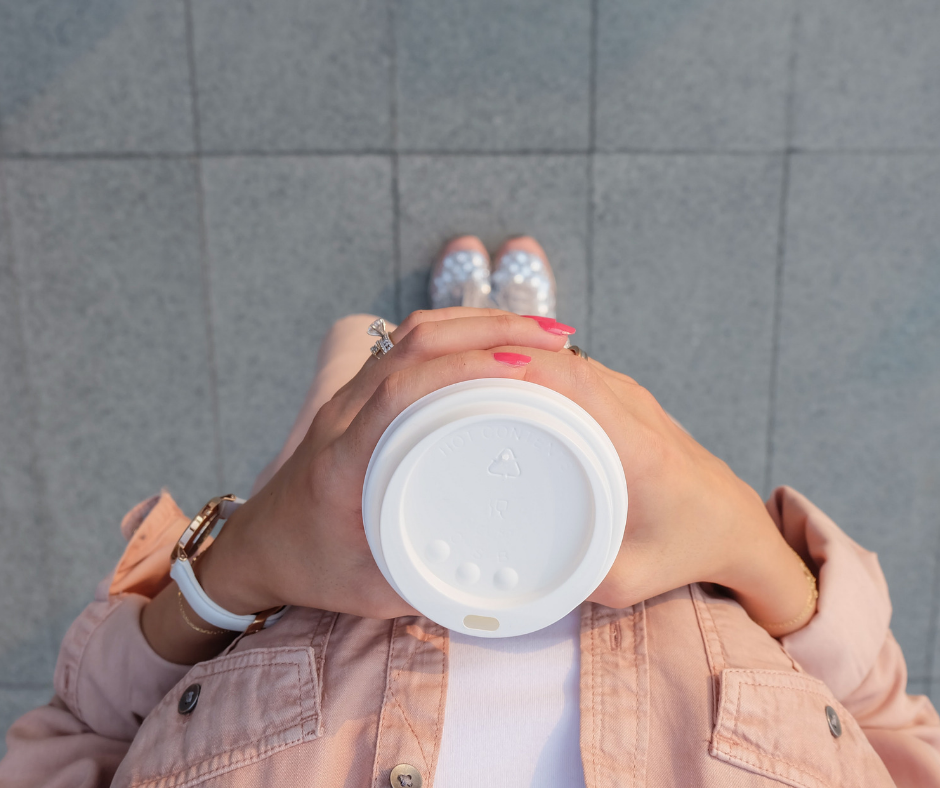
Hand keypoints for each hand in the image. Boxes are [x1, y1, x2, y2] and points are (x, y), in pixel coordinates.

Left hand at [196, 310, 573, 619]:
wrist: (257, 547)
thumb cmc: (311, 568)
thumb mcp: (373, 590)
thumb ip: (432, 583)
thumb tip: (503, 579)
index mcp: (343, 458)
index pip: (402, 391)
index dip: (462, 369)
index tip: (521, 367)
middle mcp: (343, 415)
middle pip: (412, 343)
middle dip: (487, 328)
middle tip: (553, 337)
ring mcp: (349, 398)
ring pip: (411, 333)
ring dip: (475, 322)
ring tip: (537, 331)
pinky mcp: (360, 395)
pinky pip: (408, 345)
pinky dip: (457, 332)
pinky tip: (495, 341)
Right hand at [477, 347, 812, 631]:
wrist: (732, 522)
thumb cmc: (684, 549)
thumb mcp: (623, 581)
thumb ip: (567, 577)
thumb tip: (501, 572)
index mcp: (637, 449)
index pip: (576, 384)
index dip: (521, 368)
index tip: (470, 374)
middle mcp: (634, 411)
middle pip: (561, 362)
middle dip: (501, 357)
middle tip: (445, 377)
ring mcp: (629, 397)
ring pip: (564, 359)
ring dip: (516, 359)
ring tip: (461, 379)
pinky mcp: (623, 397)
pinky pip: (571, 369)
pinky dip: (534, 369)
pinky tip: (500, 387)